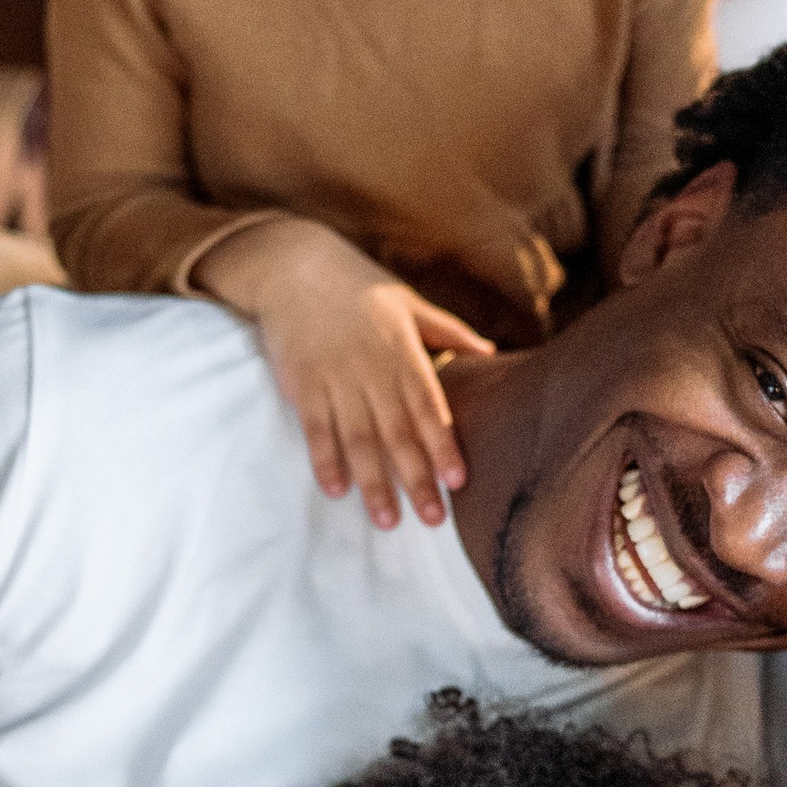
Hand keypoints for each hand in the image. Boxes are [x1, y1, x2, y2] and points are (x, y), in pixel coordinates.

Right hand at [198, 217, 494, 532]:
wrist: (295, 265)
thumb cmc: (358, 286)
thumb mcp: (409, 302)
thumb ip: (448, 331)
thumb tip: (490, 351)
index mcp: (403, 353)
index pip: (429, 409)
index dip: (443, 446)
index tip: (458, 482)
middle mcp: (372, 371)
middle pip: (398, 434)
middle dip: (416, 479)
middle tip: (432, 520)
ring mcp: (335, 379)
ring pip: (358, 440)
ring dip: (373, 483)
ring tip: (387, 521)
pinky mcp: (302, 384)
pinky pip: (315, 429)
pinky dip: (325, 460)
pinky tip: (337, 490)